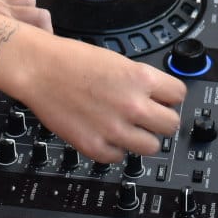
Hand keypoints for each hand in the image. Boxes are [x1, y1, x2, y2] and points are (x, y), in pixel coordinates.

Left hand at [0, 0, 55, 104]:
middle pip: (43, 18)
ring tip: (31, 38)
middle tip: (39, 54)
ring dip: (36, 20)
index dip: (42, 51)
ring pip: (34, 6)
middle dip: (46, 37)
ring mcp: (0, 2)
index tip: (39, 66)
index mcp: (0, 23)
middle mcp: (5, 11)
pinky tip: (13, 20)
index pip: (36, 33)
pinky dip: (23, 8)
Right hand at [13, 33, 185, 161]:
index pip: (179, 95)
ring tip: (127, 129)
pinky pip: (119, 157)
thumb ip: (139, 81)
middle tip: (149, 117)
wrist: (38, 69)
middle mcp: (132, 106)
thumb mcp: (117, 60)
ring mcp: (115, 129)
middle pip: (171, 125)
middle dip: (161, 120)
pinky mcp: (95, 146)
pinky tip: (105, 134)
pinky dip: (114, 149)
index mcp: (140, 78)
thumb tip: (155, 96)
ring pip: (152, 147)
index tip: (164, 100)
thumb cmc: (70, 59)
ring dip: (142, 138)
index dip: (170, 97)